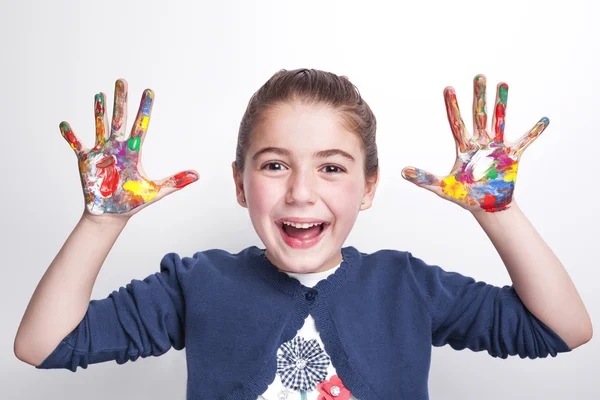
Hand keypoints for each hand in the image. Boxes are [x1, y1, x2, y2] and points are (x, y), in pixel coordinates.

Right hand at [60, 79, 198, 216]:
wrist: (111, 214)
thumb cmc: (132, 202)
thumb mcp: (156, 191)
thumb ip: (175, 182)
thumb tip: (198, 175)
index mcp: (133, 152)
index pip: (141, 126)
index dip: (145, 109)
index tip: (149, 91)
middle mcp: (117, 148)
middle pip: (120, 120)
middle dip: (121, 101)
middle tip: (122, 81)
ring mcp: (101, 153)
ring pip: (100, 127)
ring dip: (99, 112)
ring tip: (100, 95)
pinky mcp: (85, 161)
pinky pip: (76, 145)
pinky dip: (70, 136)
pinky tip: (65, 124)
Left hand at [401, 74, 547, 212]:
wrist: (486, 208)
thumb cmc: (464, 197)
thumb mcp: (442, 188)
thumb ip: (424, 179)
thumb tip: (402, 172)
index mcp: (463, 148)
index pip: (456, 123)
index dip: (452, 106)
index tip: (448, 88)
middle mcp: (480, 143)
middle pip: (478, 115)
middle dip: (478, 96)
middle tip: (479, 75)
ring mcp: (497, 148)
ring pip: (499, 120)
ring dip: (501, 103)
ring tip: (502, 83)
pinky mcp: (512, 156)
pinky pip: (525, 141)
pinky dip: (534, 132)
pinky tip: (544, 120)